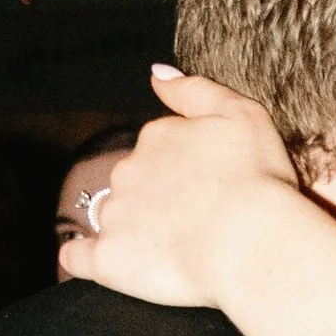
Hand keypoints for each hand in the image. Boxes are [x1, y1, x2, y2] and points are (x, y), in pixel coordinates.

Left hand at [56, 68, 300, 307]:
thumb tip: (156, 73)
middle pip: (134, 181)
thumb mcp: (242, 114)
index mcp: (158, 137)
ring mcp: (115, 215)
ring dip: (132, 229)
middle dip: (156, 197)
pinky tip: (101, 262)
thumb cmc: (257, 180)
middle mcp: (128, 170)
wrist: (251, 242)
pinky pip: (78, 256)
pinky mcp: (108, 258)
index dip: (183, 168)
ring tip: (173, 251)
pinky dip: (82, 258)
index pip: (158, 147)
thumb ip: (194, 89)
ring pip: (113, 217)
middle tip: (196, 221)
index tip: (208, 186)